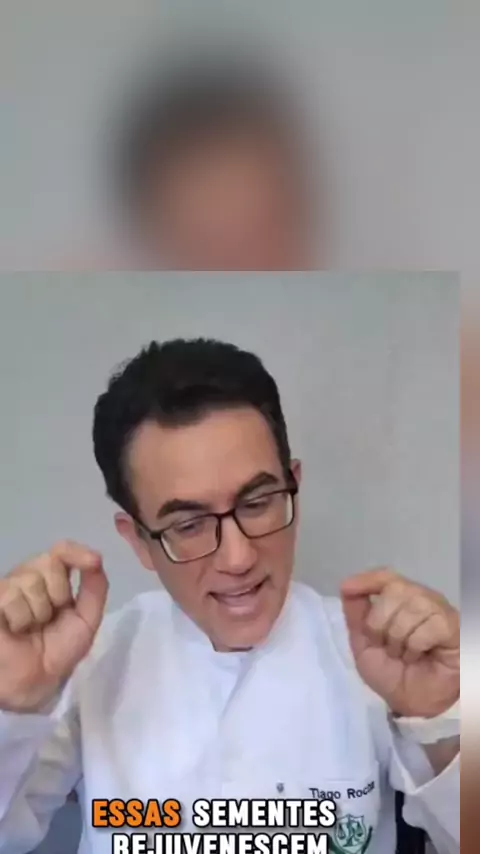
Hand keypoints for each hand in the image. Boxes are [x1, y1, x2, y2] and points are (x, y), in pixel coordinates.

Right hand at [0, 540, 107, 712]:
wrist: (34, 682)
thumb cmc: (58, 651)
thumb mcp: (86, 619)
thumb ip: (95, 587)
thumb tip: (96, 557)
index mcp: (53, 579)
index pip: (63, 550)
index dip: (76, 552)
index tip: (93, 561)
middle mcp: (29, 576)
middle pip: (50, 563)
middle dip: (58, 593)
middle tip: (50, 618)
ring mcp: (9, 586)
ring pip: (30, 581)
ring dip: (38, 612)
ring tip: (30, 628)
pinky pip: (11, 595)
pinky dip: (19, 618)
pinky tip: (14, 630)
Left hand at [341, 568, 458, 717]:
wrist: (413, 704)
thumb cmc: (392, 674)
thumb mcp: (365, 646)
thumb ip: (357, 616)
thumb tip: (347, 587)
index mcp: (399, 601)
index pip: (385, 577)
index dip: (367, 580)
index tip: (347, 588)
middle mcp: (420, 599)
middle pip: (395, 590)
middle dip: (380, 622)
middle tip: (384, 646)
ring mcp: (439, 610)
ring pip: (413, 606)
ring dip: (398, 637)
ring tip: (402, 655)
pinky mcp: (453, 626)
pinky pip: (430, 625)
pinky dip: (416, 645)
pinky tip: (418, 656)